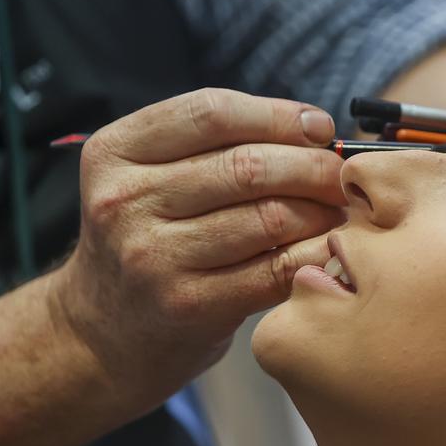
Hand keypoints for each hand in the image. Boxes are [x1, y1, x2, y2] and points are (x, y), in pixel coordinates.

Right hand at [50, 88, 345, 411]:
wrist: (104, 332)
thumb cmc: (151, 239)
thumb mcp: (152, 179)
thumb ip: (215, 146)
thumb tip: (314, 130)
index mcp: (115, 152)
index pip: (213, 112)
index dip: (279, 116)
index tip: (318, 128)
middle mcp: (125, 201)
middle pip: (247, 166)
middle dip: (312, 166)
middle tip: (341, 176)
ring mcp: (153, 256)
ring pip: (269, 217)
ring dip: (320, 212)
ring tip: (336, 212)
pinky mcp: (187, 305)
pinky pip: (275, 270)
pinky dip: (314, 255)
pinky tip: (327, 249)